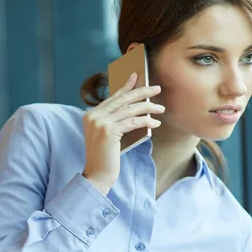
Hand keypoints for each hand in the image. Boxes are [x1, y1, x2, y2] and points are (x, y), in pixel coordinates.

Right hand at [82, 73, 163, 194]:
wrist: (97, 174)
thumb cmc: (105, 157)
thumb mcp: (107, 134)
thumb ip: (114, 120)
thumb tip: (135, 106)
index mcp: (90, 114)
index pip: (113, 97)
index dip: (126, 87)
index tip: (137, 77)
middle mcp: (93, 116)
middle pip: (122, 99)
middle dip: (142, 92)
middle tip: (156, 88)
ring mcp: (100, 123)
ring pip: (129, 109)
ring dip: (148, 107)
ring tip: (161, 108)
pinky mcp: (108, 131)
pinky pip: (132, 122)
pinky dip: (146, 121)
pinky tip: (155, 122)